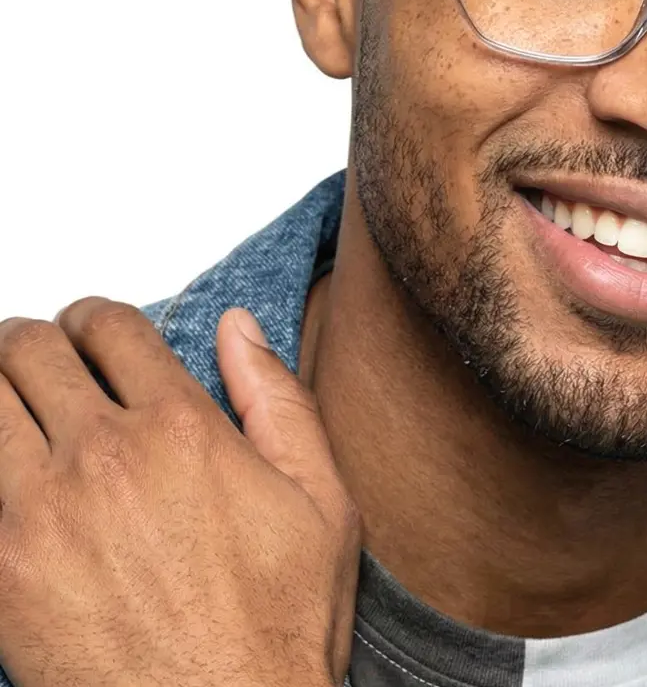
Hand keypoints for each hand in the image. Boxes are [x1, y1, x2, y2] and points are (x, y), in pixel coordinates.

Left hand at [0, 299, 361, 686]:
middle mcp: (102, 456)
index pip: (111, 327)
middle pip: (29, 349)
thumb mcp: (321, 500)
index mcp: (182, 428)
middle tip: (40, 357)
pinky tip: (6, 468)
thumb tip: (238, 327)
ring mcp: (37, 513)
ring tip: (11, 404)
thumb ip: (278, 399)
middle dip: (33, 340)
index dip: (95, 316)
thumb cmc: (276, 623)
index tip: (92, 330)